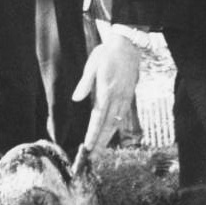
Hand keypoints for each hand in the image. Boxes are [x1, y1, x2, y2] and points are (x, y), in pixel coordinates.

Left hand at [71, 32, 141, 160]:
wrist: (128, 47)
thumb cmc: (106, 54)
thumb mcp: (92, 65)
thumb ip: (85, 83)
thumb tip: (76, 98)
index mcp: (106, 92)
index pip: (98, 118)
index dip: (93, 134)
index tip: (88, 146)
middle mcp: (117, 98)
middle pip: (108, 125)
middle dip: (100, 142)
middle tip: (92, 157)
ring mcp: (124, 98)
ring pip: (115, 123)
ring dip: (107, 138)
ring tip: (100, 150)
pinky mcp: (128, 96)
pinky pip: (121, 116)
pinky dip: (115, 127)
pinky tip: (110, 134)